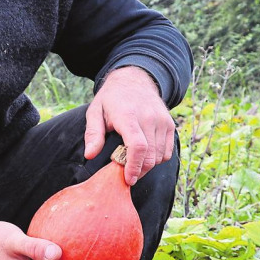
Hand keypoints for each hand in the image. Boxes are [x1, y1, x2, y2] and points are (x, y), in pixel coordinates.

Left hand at [85, 66, 175, 184]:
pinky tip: (144, 157)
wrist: (134, 80)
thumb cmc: (112, 99)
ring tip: (133, 166)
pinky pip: (167, 152)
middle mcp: (149, 118)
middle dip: (138, 171)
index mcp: (128, 115)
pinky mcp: (169, 124)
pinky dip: (157, 159)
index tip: (127, 179)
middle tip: (126, 175)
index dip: (133, 166)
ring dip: (147, 167)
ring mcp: (162, 121)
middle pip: (150, 156)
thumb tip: (90, 154)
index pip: (137, 146)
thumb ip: (93, 134)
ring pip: (159, 156)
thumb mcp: (95, 111)